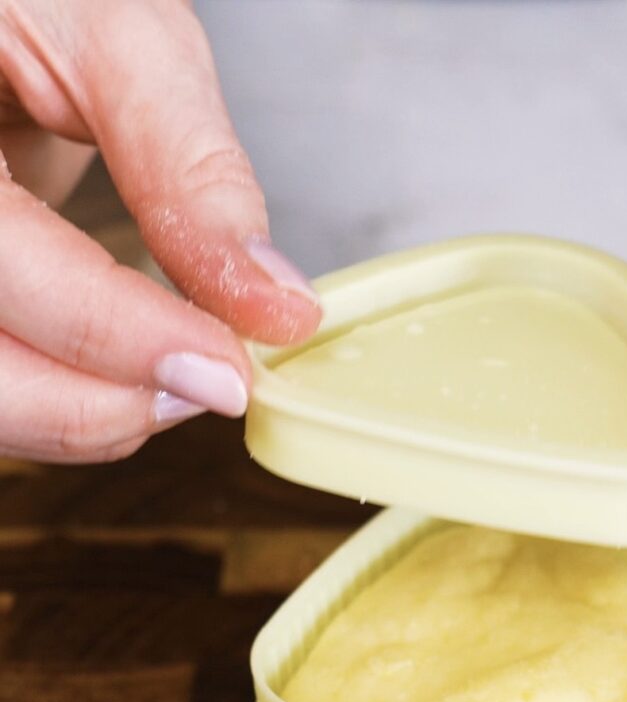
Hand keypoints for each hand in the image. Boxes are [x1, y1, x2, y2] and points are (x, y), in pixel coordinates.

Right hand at [0, 0, 321, 462]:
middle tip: (211, 382)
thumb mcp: (116, 35)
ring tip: (177, 373)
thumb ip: (192, 170)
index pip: (1, 267)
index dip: (123, 337)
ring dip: (87, 415)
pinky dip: (65, 396)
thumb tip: (274, 300)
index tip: (232, 372)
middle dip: (103, 404)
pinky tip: (124, 369)